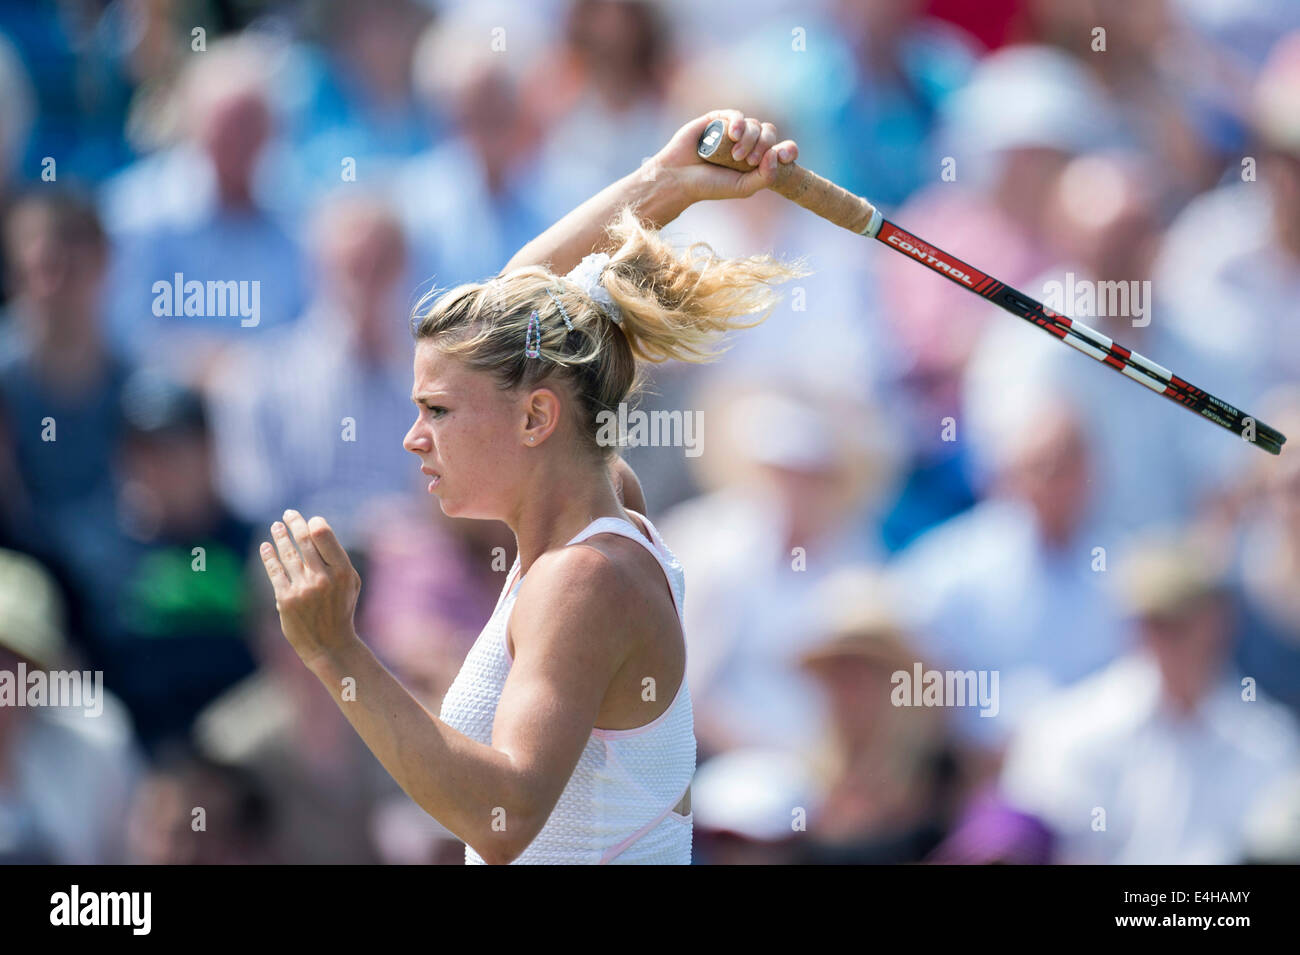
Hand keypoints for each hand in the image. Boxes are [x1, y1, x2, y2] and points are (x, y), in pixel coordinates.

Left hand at [259, 509, 361, 666]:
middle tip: (289, 514)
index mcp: (342, 571)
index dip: (314, 524)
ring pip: (287, 553)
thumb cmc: (341, 608)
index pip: (324, 534)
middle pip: (304, 539)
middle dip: (294, 522)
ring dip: (279, 535)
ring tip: (275, 526)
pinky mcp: (286, 600)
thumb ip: (338, 558)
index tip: (309, 521)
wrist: (330, 643)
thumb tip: (317, 531)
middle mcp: (323, 578)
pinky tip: (266, 546)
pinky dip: (269, 556)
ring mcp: (303, 589)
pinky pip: (275, 571)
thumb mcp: (351, 582)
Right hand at [651, 109, 797, 203]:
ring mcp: (733, 131)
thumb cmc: (710, 186)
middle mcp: (748, 144)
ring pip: (754, 125)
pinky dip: (738, 123)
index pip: (782, 149)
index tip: (784, 155)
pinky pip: (737, 115)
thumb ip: (766, 176)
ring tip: (735, 155)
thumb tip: (776, 152)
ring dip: (750, 139)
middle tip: (748, 161)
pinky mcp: (718, 120)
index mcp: (757, 161)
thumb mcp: (743, 188)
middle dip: (763, 146)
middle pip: (769, 134)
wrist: (679, 177)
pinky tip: (733, 134)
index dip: (788, 150)